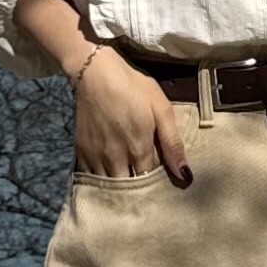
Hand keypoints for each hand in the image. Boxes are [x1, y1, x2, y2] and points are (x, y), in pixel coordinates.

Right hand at [72, 48, 193, 181]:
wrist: (94, 72)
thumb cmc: (133, 87)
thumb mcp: (161, 109)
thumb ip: (172, 143)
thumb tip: (185, 175)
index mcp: (139, 148)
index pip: (150, 181)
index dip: (156, 185)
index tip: (161, 185)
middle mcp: (116, 158)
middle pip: (128, 190)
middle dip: (137, 193)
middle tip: (144, 192)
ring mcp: (96, 156)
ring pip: (108, 187)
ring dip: (118, 190)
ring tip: (126, 187)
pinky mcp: (81, 151)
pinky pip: (91, 178)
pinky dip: (100, 181)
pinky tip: (107, 177)